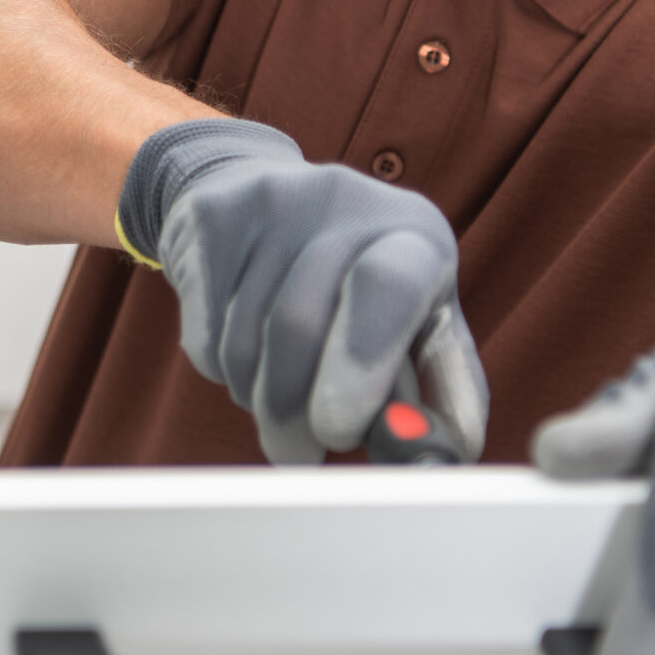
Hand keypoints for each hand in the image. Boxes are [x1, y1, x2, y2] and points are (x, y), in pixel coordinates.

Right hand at [118, 118, 486, 464]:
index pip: (389, 286)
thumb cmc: (359, 285)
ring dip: (258, 398)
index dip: (361, 365)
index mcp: (412, 232)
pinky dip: (220, 370)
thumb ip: (441, 386)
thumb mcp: (417, 320)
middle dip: (293, 412)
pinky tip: (244, 354)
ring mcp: (271, 199)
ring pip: (246, 340)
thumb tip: (449, 452)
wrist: (265, 199)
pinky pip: (205, 331)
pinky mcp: (211, 215)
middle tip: (298, 455)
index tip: (338, 431)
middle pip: (298, 324)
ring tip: (278, 398)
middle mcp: (345, 201)